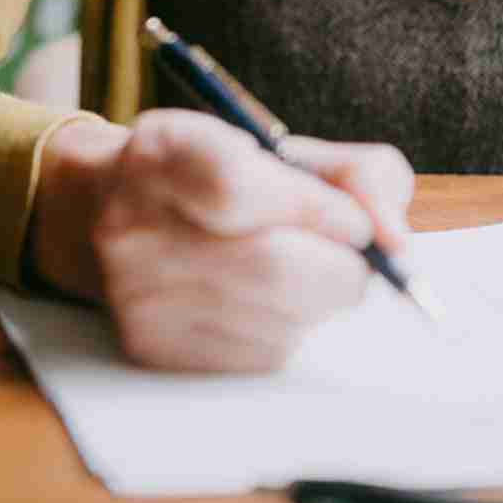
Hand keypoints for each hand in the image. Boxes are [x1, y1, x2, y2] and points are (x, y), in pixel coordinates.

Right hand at [28, 111, 413, 372]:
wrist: (107, 213)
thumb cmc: (216, 176)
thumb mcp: (280, 147)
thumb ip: (356, 175)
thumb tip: (395, 239)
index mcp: (163, 152)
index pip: (240, 188)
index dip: (315, 210)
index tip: (355, 222)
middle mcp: (134, 223)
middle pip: (271, 268)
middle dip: (340, 268)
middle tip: (351, 256)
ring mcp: (138, 293)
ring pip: (277, 319)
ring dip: (318, 302)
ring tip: (304, 273)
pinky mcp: (152, 347)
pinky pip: (259, 354)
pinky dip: (289, 330)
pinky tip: (269, 302)